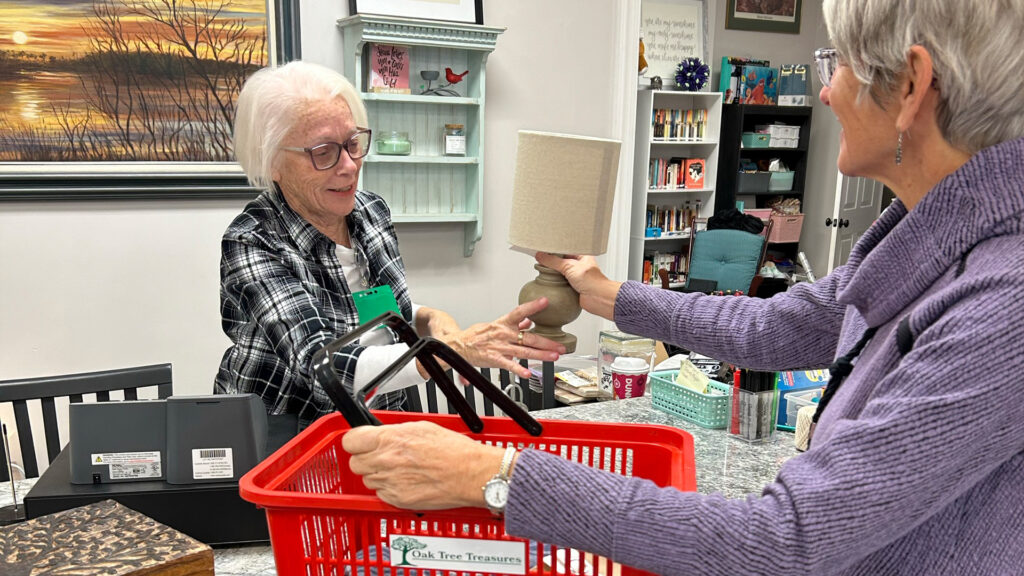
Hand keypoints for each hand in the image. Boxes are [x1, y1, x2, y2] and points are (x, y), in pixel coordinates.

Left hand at [343, 421, 504, 509]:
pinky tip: (406, 481)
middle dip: (365, 459)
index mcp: (390, 439)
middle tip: (381, 456)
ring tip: (399, 470)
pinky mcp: (397, 500)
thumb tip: (381, 434)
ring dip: (378, 475)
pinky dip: (389, 489)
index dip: (355, 441)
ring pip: (367, 480)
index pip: (350, 441)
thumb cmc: (453, 450)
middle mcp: (386, 461)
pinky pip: (381, 494)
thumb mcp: (420, 427)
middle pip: (355, 463)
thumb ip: (394, 432)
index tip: (360, 442)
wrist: (471, 474)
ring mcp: (390, 482)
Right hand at [442, 297, 564, 378]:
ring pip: (524, 351)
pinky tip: (528, 373)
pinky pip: (509, 365)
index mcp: (503, 323)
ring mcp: (500, 347)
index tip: (546, 302)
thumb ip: (513, 323)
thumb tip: (528, 320)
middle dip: (547, 342)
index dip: (533, 306)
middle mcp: (503, 334)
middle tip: (560, 346)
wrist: (457, 345)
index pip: (520, 312)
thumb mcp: (494, 324)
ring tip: (553, 357)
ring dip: (540, 355)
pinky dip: (519, 370)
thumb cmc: (475, 335)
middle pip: (529, 337)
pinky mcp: (494, 359)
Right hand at [535, 253, 621, 320]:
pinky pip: (561, 283)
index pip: (565, 249)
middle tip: (541, 259)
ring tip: (543, 270)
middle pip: (562, 261)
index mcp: (582, 255)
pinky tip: (550, 282)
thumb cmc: (593, 281)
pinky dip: (556, 283)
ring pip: (561, 272)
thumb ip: (553, 261)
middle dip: (552, 262)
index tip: (543, 250)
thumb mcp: (569, 266)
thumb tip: (541, 256)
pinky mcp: (574, 287)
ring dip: (554, 273)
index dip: (554, 250)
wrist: (598, 299)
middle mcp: (580, 265)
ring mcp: (577, 277)